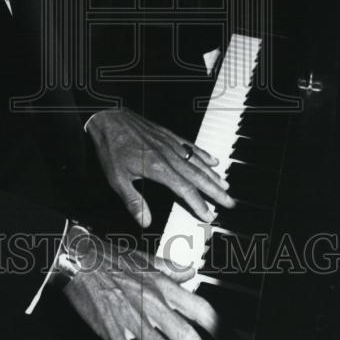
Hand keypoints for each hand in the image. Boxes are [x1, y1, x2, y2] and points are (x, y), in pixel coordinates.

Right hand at [62, 227, 216, 339]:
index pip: (200, 309)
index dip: (219, 331)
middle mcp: (152, 302)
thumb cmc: (110, 256)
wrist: (78, 255)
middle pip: (185, 335)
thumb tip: (191, 271)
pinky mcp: (109, 327)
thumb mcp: (146, 257)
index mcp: (163, 285)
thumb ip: (171, 267)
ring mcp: (131, 316)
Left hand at [87, 107, 234, 226]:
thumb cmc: (111, 147)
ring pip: (197, 161)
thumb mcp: (116, 178)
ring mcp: (170, 144)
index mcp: (158, 168)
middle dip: (215, 190)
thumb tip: (145, 222)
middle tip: (230, 202)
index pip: (185, 189)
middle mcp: (169, 155)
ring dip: (212, 174)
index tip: (210, 216)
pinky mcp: (168, 135)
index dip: (199, 204)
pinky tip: (212, 160)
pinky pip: (190, 146)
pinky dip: (202, 154)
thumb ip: (132, 200)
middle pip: (197, 176)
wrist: (109, 117)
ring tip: (226, 186)